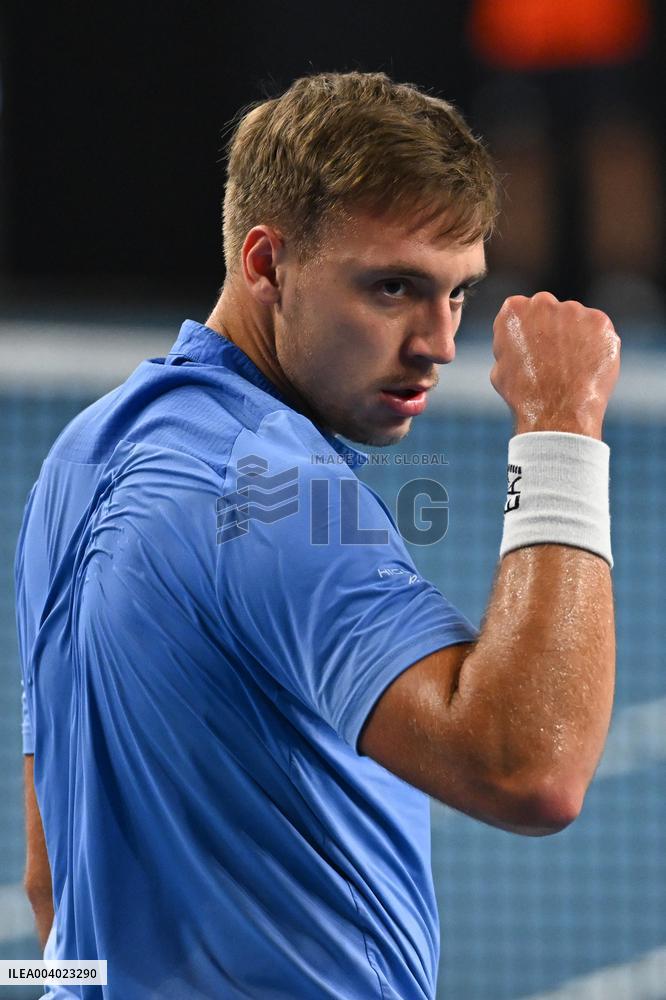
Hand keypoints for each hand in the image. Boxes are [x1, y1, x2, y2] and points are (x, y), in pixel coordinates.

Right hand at [490, 292, 620, 438]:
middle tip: (553, 360)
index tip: (531, 351)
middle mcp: (543, 302)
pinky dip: (596, 345)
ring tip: (571, 369)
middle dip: (551, 329)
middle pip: (549, 310)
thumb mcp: (500, 367)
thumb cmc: (524, 396)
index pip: (521, 310)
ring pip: (575, 320)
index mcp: (514, 310)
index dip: (526, 332)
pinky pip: (598, 330)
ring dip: (575, 337)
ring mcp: (574, 310)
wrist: (557, 413)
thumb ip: (510, 344)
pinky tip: (587, 367)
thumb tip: (522, 340)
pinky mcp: (600, 321)